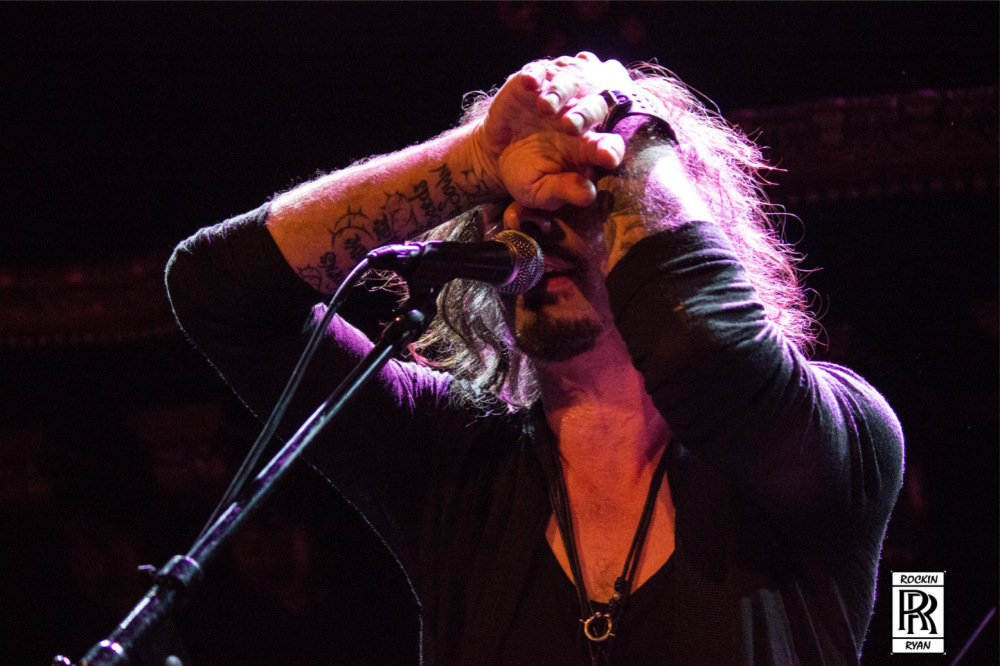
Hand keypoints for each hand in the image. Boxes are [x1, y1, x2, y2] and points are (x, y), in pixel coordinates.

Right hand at [471, 53, 638, 209]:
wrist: (497, 157)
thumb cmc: (527, 177)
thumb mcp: (542, 192)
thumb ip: (565, 191)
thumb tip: (589, 194)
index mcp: (588, 146)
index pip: (609, 144)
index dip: (610, 148)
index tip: (607, 157)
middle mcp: (579, 116)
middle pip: (595, 106)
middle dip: (586, 114)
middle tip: (570, 126)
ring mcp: (557, 97)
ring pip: (568, 84)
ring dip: (560, 92)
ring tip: (545, 106)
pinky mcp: (532, 84)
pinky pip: (538, 72)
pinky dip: (535, 74)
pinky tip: (530, 83)